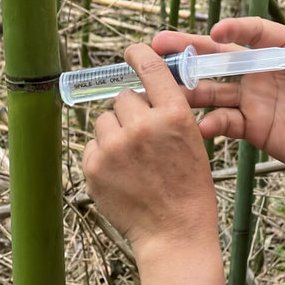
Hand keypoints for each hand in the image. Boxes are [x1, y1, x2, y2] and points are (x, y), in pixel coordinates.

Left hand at [82, 44, 217, 249]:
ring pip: (105, 120)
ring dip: (115, 133)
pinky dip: (104, 156)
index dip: (139, 54)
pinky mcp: (95, 166)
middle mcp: (144, 125)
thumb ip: (167, 114)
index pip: (151, 67)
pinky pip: (93, 145)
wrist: (175, 233)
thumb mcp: (192, 142)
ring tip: (133, 160)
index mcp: (174, 115)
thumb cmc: (189, 190)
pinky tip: (123, 174)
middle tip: (143, 136)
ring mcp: (116, 146)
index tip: (131, 51)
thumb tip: (142, 93)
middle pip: (124, 97)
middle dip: (131, 112)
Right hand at [152, 17, 284, 179]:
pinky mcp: (252, 126)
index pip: (255, 33)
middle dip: (190, 50)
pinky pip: (226, 122)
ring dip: (189, 87)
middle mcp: (264, 70)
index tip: (217, 33)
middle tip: (158, 44)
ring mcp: (255, 98)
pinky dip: (211, 124)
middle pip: (222, 56)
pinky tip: (199, 127)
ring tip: (163, 88)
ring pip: (215, 88)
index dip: (235, 30)